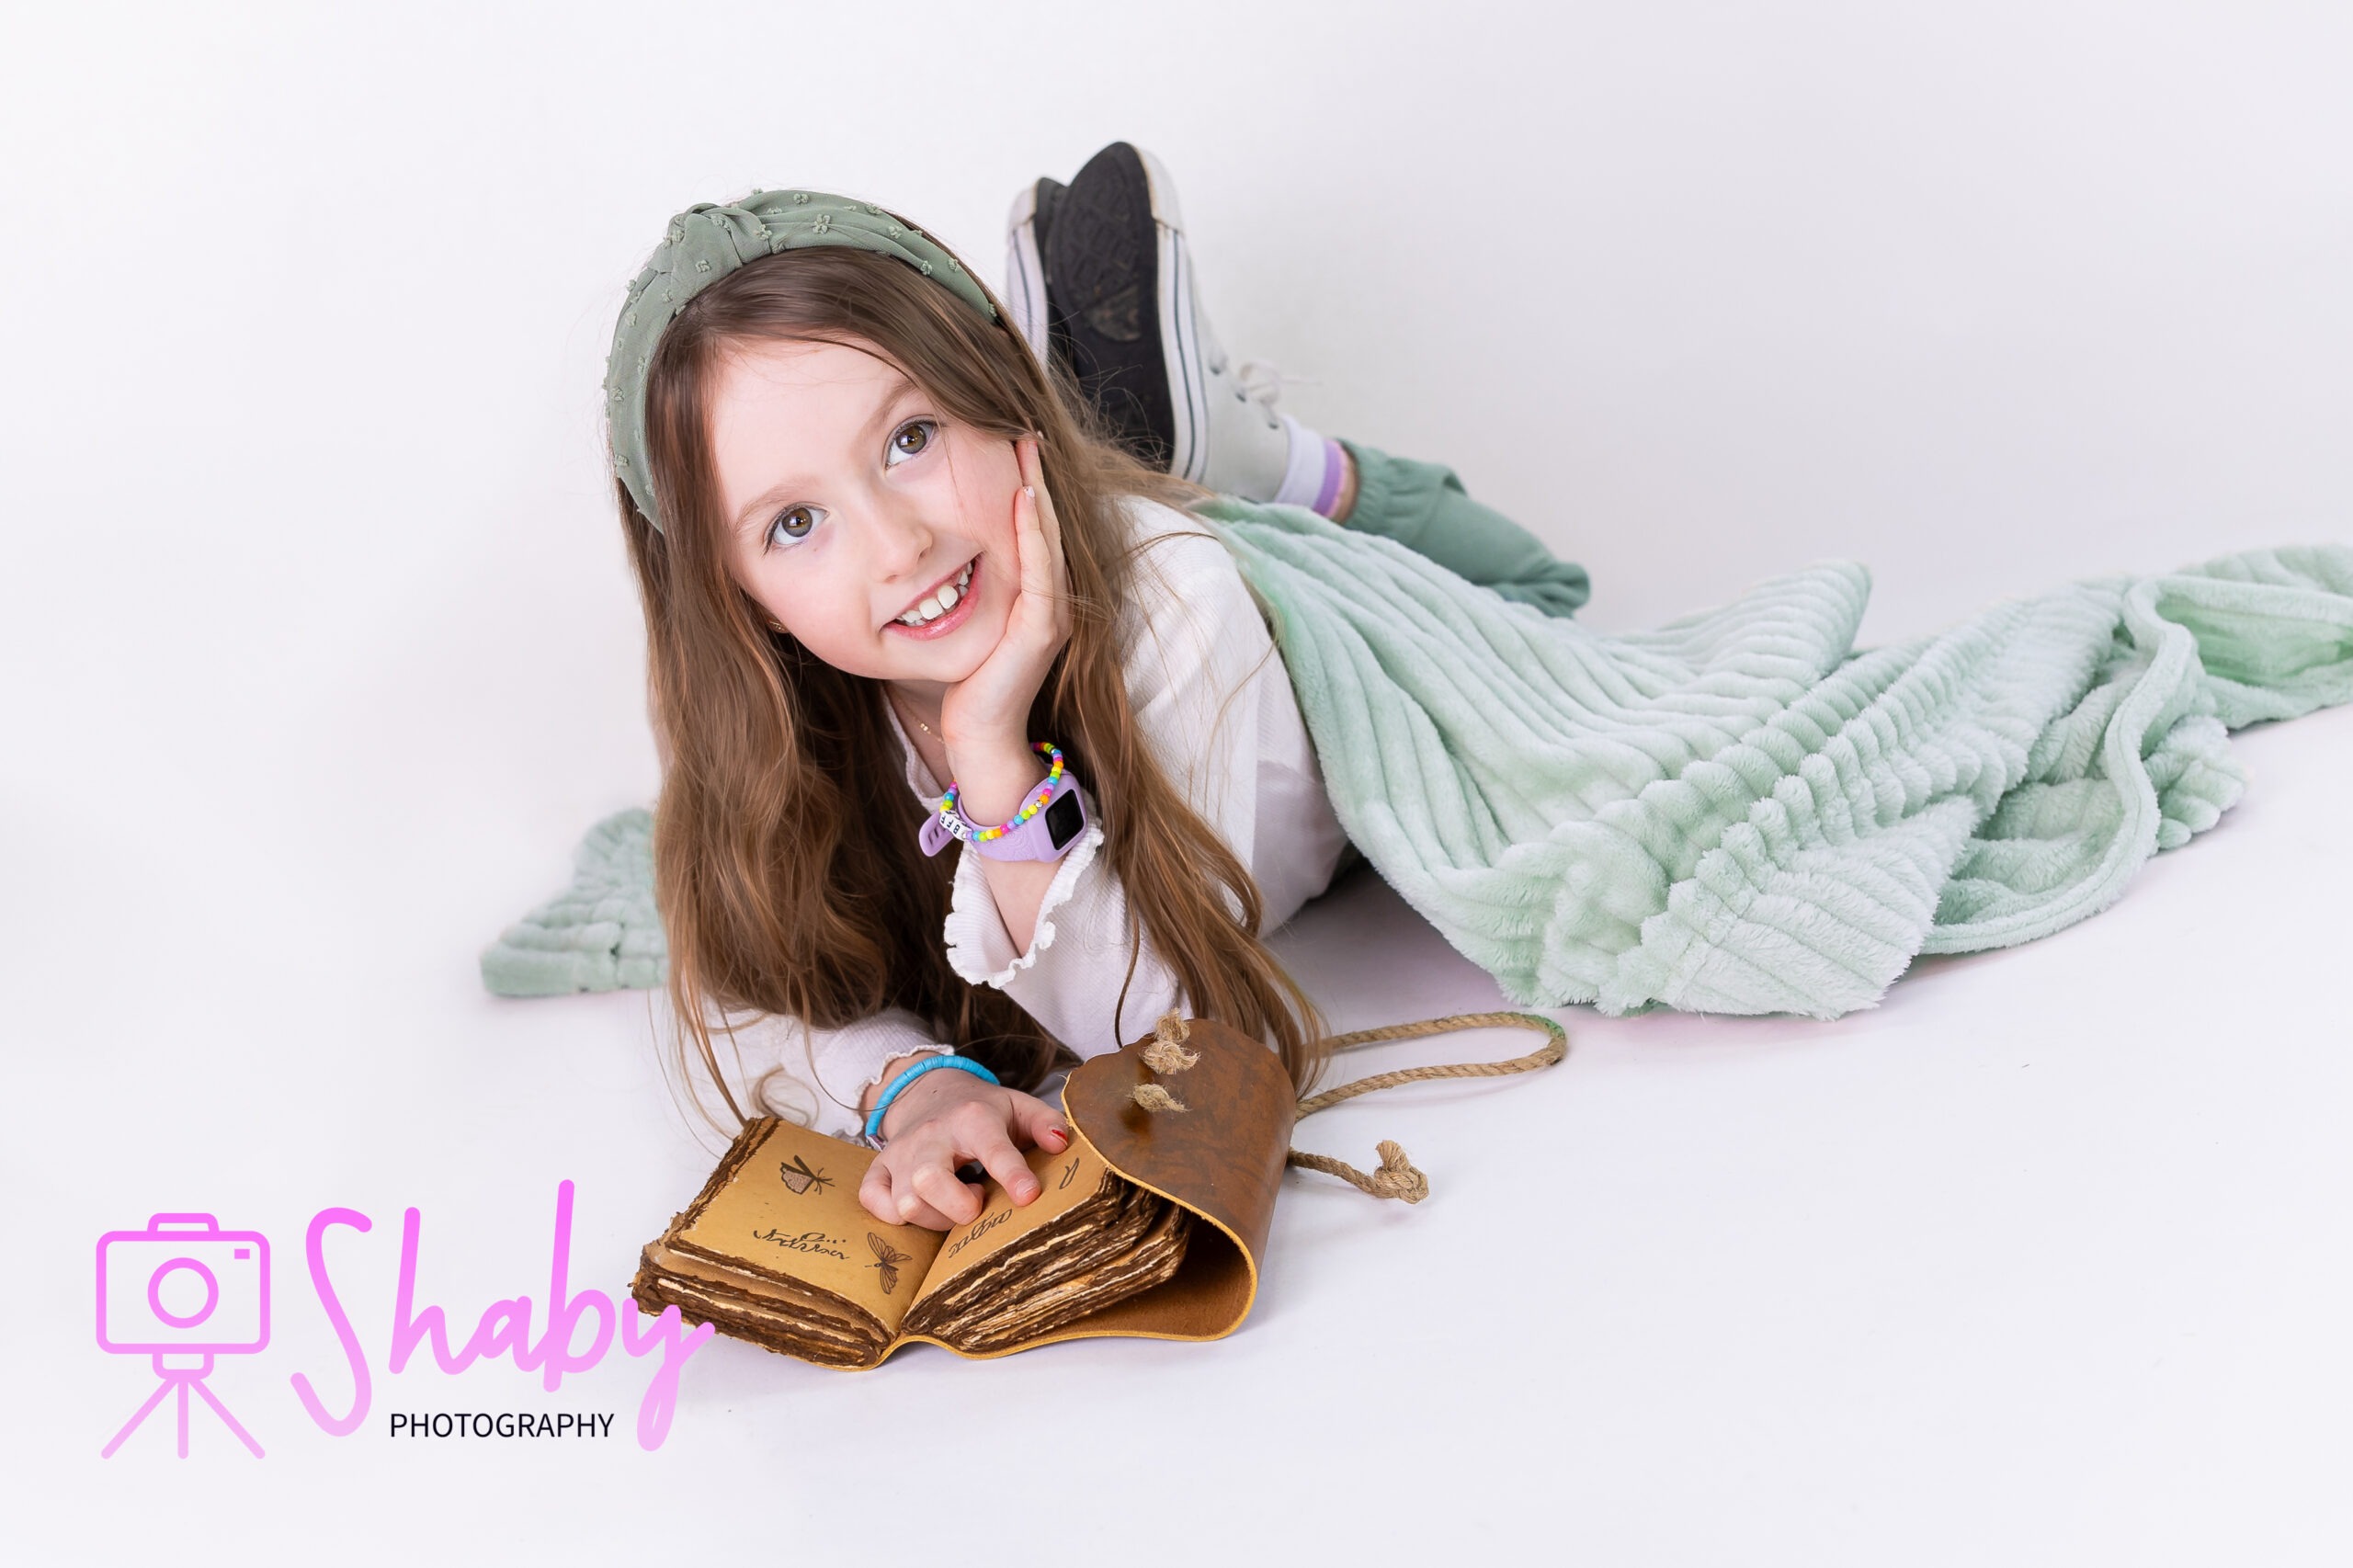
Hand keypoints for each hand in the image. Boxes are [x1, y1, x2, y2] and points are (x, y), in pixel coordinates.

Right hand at [856, 1067, 1072, 1229]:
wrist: (929, 1092)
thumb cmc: (981, 1110)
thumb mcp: (1018, 1106)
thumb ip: (1046, 1123)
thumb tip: (1062, 1144)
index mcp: (972, 1117)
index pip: (992, 1147)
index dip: (1011, 1174)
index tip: (1029, 1196)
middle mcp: (931, 1135)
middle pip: (931, 1181)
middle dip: (960, 1207)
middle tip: (978, 1200)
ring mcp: (900, 1153)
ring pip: (906, 1201)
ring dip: (935, 1216)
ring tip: (955, 1200)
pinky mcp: (879, 1169)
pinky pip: (873, 1200)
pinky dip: (893, 1215)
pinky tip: (922, 1206)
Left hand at [936, 434, 1070, 753]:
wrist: (977, 736)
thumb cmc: (962, 685)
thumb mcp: (961, 625)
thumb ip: (961, 591)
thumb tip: (929, 559)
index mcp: (1035, 600)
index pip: (1033, 531)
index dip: (1026, 487)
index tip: (1011, 444)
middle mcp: (1051, 603)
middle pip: (1047, 525)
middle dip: (1036, 476)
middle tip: (1023, 429)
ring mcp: (1052, 616)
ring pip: (1048, 539)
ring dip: (1038, 492)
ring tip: (1027, 450)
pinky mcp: (1042, 631)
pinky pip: (1041, 571)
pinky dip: (1034, 534)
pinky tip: (1024, 500)